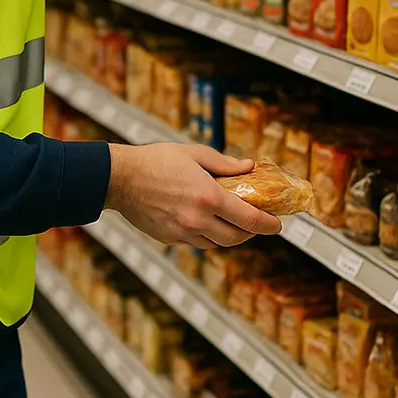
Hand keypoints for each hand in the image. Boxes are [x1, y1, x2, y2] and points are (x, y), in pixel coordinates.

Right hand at [105, 143, 281, 247]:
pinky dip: (207, 236)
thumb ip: (224, 163)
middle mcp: (198, 219)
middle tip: (255, 223)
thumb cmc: (154, 161)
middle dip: (251, 233)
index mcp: (208, 197)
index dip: (268, 224)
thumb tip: (248, 167)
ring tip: (231, 223)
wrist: (120, 178)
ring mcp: (183, 231)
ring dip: (229, 236)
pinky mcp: (169, 238)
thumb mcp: (193, 154)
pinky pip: (196, 243)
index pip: (249, 219)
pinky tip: (204, 222)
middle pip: (236, 238)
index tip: (277, 224)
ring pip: (217, 244)